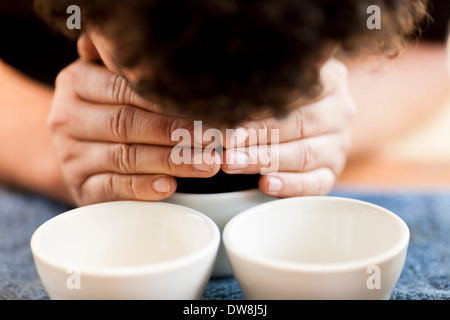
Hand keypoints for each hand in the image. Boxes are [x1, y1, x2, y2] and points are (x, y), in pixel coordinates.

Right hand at [48, 60, 220, 205]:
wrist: (77, 151)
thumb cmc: (105, 110)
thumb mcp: (106, 81)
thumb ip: (121, 65)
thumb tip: (138, 39)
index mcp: (76, 83)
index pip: (123, 89)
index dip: (165, 99)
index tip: (204, 107)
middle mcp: (67, 118)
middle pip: (127, 123)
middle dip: (175, 132)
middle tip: (213, 138)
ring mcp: (71, 156)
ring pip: (125, 157)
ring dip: (171, 162)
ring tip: (206, 164)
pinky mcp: (80, 187)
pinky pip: (113, 188)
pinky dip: (144, 188)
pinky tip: (170, 186)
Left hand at [221, 58, 355, 196]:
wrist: (314, 119)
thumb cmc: (285, 98)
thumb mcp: (277, 82)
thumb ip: (259, 86)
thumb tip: (221, 98)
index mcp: (330, 79)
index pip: (296, 91)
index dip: (262, 105)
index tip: (231, 114)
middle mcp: (339, 111)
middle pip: (299, 124)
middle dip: (258, 135)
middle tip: (227, 142)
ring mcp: (338, 144)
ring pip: (304, 154)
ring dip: (265, 160)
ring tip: (233, 164)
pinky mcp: (332, 172)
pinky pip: (315, 183)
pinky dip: (289, 185)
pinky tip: (266, 184)